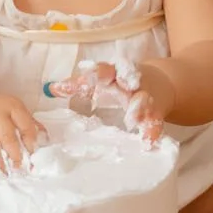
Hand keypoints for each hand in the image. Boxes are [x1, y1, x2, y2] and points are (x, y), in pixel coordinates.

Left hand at [46, 60, 172, 147]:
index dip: (85, 78)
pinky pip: (155, 121)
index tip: (62, 89)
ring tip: (134, 119)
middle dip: (121, 79)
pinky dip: (152, 130)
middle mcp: (129, 81)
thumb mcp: (103, 81)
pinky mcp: (156, 111)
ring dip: (139, 107)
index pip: (99, 71)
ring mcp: (145, 95)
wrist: (162, 83)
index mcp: (113, 73)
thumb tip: (51, 89)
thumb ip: (79, 86)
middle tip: (111, 81)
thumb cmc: (123, 83)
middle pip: (124, 76)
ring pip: (143, 99)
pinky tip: (149, 141)